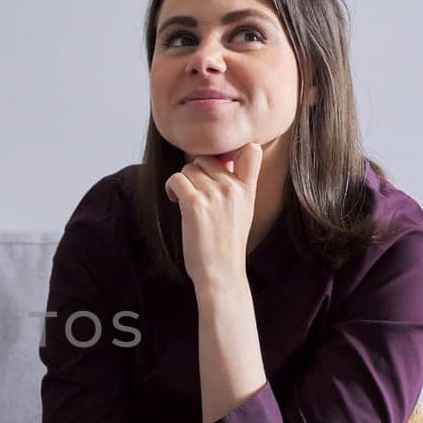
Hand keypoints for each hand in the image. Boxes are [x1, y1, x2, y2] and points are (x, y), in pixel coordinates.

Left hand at [164, 142, 261, 291]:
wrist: (221, 272)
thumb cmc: (227, 244)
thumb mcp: (243, 211)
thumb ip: (238, 185)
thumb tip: (224, 160)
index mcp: (247, 189)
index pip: (251, 150)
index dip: (230, 151)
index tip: (219, 166)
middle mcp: (233, 188)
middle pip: (206, 159)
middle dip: (196, 173)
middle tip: (194, 192)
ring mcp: (214, 195)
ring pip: (189, 168)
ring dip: (182, 182)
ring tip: (185, 200)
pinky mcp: (195, 204)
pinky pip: (177, 179)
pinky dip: (171, 188)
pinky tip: (176, 202)